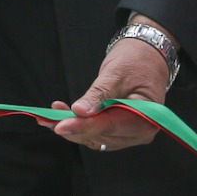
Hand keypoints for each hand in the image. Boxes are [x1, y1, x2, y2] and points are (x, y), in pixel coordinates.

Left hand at [52, 14, 171, 150]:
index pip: (110, 125)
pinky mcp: (120, 130)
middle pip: (102, 135)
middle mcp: (140, 131)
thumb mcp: (116, 73)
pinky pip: (98, 132)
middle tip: (49, 120)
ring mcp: (131, 133)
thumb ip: (99, 94)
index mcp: (146, 118)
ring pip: (97, 138)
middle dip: (74, 128)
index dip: (83, 127)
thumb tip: (80, 111)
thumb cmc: (136, 61)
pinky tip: (63, 116)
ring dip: (74, 128)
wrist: (147, 57)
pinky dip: (80, 126)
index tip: (60, 126)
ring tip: (50, 116)